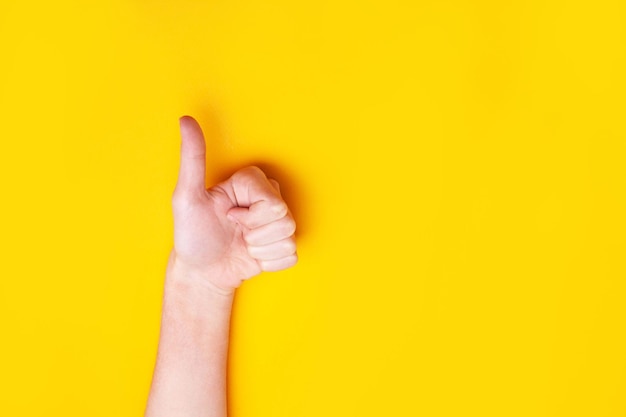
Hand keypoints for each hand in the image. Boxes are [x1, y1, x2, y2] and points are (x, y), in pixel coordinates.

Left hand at [170, 116, 297, 293]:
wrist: (202, 272)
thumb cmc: (193, 235)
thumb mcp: (187, 197)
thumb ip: (192, 157)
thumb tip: (186, 120)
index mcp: (250, 182)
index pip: (272, 201)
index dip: (249, 216)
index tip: (228, 215)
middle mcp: (267, 198)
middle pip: (285, 217)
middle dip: (255, 234)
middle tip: (236, 232)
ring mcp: (278, 222)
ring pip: (290, 238)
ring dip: (261, 250)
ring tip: (243, 245)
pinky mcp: (284, 245)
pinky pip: (291, 256)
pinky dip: (268, 262)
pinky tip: (252, 257)